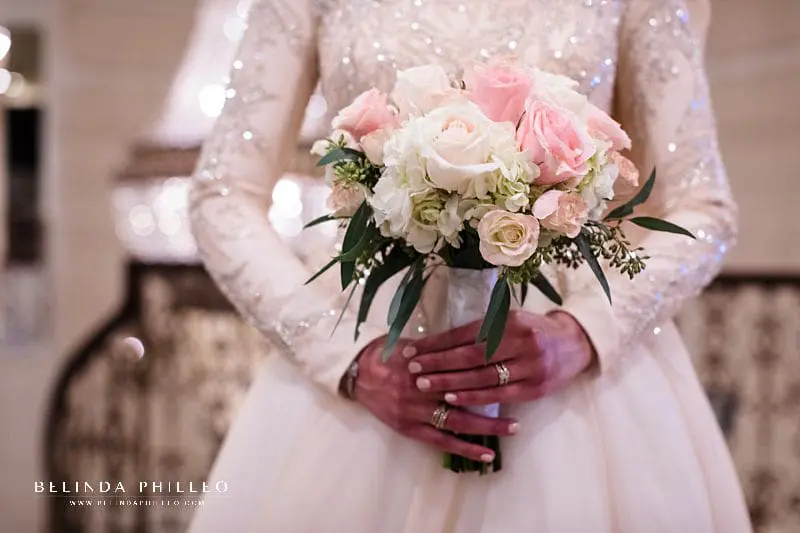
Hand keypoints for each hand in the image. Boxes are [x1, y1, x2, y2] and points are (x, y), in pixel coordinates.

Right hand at [352, 336, 519, 462]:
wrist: (357, 373)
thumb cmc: (387, 353)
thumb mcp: (415, 343)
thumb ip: (441, 348)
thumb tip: (471, 342)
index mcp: (426, 364)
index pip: (463, 369)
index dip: (489, 372)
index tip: (513, 372)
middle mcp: (422, 388)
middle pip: (465, 397)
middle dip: (495, 402)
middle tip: (520, 405)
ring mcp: (416, 410)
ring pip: (458, 421)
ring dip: (486, 427)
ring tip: (512, 430)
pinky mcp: (409, 428)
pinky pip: (441, 441)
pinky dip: (464, 448)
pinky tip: (485, 455)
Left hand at [404, 311, 595, 407]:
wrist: (575, 344)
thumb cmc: (534, 331)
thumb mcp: (511, 321)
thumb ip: (482, 329)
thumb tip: (440, 341)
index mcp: (510, 321)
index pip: (466, 333)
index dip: (438, 343)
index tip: (414, 350)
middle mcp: (520, 341)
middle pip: (471, 355)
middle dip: (439, 363)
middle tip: (413, 368)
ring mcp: (530, 366)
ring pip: (482, 377)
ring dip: (451, 382)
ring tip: (426, 384)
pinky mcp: (535, 388)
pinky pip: (499, 396)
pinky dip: (474, 397)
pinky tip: (453, 399)